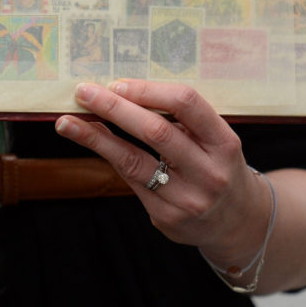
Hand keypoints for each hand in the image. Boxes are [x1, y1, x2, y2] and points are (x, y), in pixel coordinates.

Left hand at [54, 80, 270, 266]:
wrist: (239, 223)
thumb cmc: (218, 166)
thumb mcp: (215, 140)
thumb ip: (182, 120)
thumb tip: (123, 91)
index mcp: (224, 142)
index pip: (186, 104)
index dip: (148, 90)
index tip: (117, 83)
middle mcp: (209, 171)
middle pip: (155, 131)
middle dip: (114, 108)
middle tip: (83, 92)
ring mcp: (188, 198)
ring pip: (133, 161)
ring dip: (95, 137)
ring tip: (66, 122)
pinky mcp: (167, 218)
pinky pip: (130, 181)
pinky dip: (109, 158)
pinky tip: (92, 143)